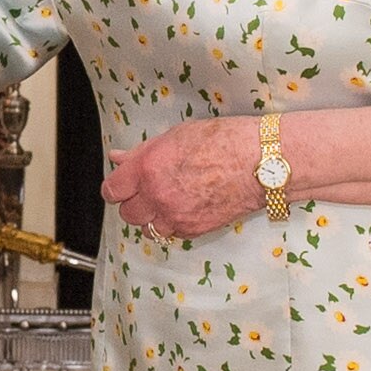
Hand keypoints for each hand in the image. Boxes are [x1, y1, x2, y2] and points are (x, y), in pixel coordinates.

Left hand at [101, 116, 269, 240]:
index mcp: (148, 168)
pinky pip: (171, 233)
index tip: (122, 185)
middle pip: (127, 214)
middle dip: (134, 203)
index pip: (112, 190)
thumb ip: (141, 152)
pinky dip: (173, 224)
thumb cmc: (223, 142)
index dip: (116, 187)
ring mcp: (175, 216)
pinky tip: (186, 206)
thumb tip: (118, 158)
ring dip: (152, 216)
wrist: (259, 164)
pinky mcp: (192, 230)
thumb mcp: (175, 136)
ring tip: (169, 200)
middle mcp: (157, 196)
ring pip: (147, 228)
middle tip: (148, 191)